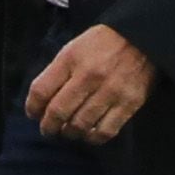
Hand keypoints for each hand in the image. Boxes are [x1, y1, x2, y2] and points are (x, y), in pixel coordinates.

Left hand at [26, 24, 156, 143]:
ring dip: (69, 133)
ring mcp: (110, 91)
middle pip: (58, 112)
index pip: (41, 90)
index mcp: (71, 59)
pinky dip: (93, 138)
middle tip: (48, 129)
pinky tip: (88, 134)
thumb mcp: (74, 48)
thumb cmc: (103, 43)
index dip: (32, 107)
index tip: (33, 114)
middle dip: (48, 126)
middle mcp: (89, 76)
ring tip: (68, 131)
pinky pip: (106, 130)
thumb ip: (57, 72)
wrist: (142, 36)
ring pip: (80, 124)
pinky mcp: (129, 103)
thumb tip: (42, 101)